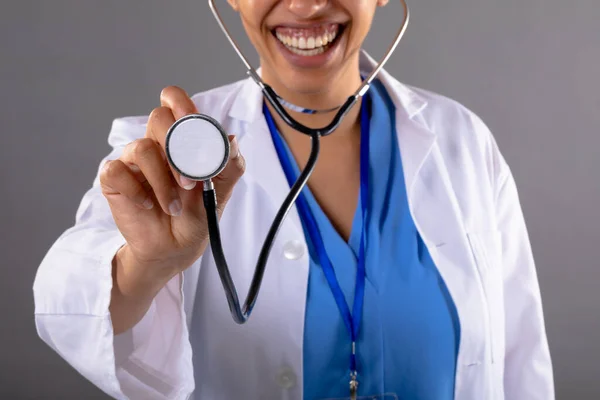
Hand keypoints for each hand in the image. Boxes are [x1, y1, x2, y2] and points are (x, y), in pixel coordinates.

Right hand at [100, 86, 245, 292]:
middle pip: (158, 117)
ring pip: (142, 148)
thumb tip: (231, 140)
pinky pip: (115, 170)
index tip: (192, 125)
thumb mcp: (221, 191)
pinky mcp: (115, 180)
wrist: (176, 248)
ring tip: (173, 206)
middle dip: (178, 150)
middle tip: (189, 181)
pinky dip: (136, 191)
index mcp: (182, 140)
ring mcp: (134, 161)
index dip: (181, 103)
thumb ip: (231, 165)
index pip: (175, 101)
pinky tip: (147, 205)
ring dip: (162, 181)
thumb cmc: (196, 215)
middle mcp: (157, 144)